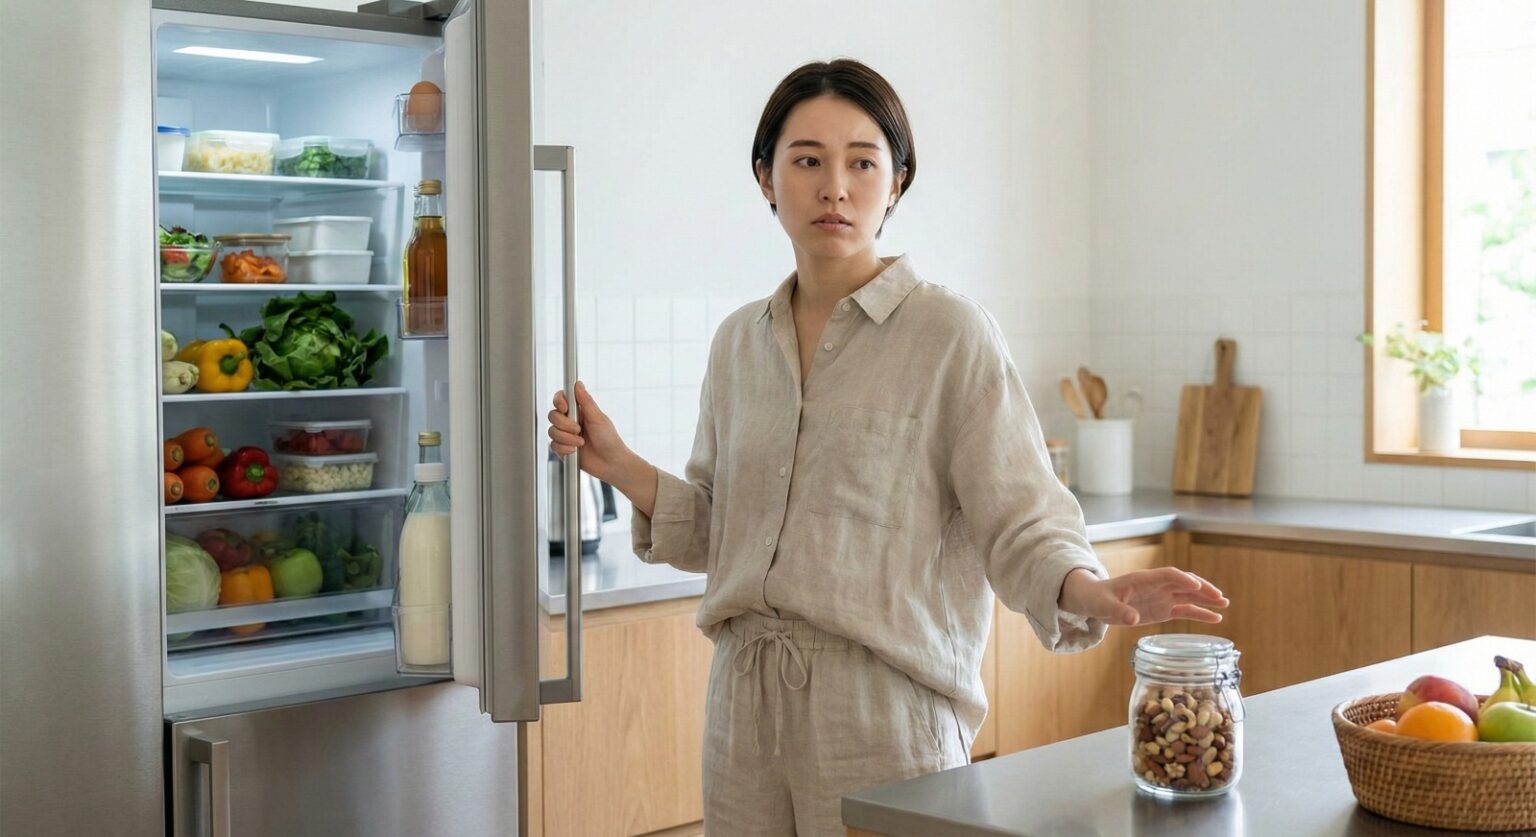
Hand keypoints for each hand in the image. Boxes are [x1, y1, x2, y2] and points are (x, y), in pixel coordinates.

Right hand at [548, 380, 633, 483]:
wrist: (611, 463)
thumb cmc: (610, 440)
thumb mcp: (598, 418)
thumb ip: (586, 401)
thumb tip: (578, 383)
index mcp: (579, 411)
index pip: (561, 399)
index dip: (559, 401)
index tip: (565, 408)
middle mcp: (570, 422)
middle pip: (553, 415)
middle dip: (564, 424)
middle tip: (579, 430)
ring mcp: (566, 435)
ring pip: (551, 431)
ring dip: (566, 438)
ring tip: (581, 443)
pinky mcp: (563, 449)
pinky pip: (553, 445)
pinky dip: (564, 448)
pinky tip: (575, 451)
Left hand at [1058, 567, 1227, 626]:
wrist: (1093, 601)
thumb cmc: (1097, 598)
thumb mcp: (1103, 605)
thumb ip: (1118, 611)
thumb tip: (1133, 619)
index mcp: (1142, 580)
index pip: (1167, 575)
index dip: (1182, 579)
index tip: (1196, 585)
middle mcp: (1156, 586)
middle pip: (1184, 583)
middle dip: (1202, 588)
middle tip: (1220, 597)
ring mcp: (1161, 597)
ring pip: (1188, 595)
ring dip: (1206, 598)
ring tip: (1224, 604)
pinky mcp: (1163, 609)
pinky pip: (1185, 610)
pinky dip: (1200, 613)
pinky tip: (1216, 618)